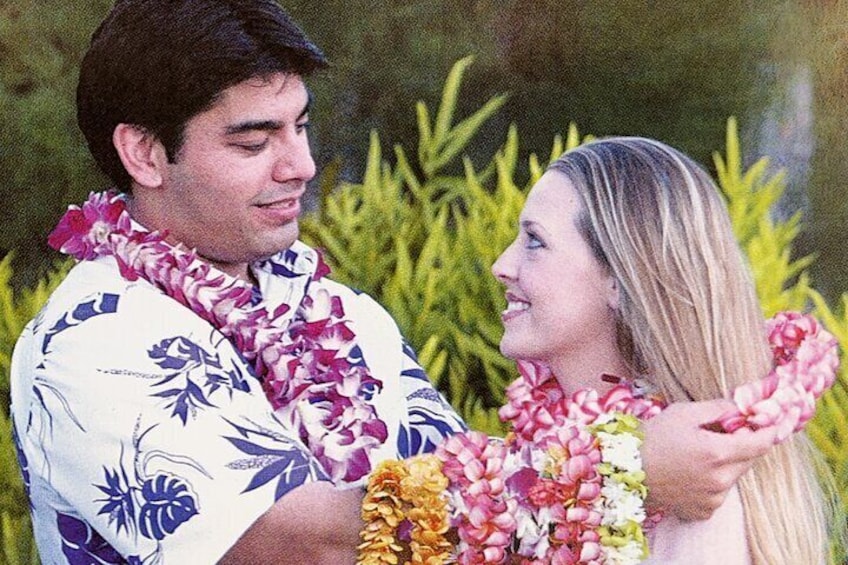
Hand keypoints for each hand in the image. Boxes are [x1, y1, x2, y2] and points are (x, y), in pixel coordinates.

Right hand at [640, 399, 776, 520]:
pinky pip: (719, 493)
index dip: (768, 431)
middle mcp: (720, 480)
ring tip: (696, 455)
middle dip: (740, 445)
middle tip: (718, 434)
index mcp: (717, 453)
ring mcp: (712, 499)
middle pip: (748, 460)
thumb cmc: (652, 438)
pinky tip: (690, 473)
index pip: (761, 443)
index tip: (770, 423)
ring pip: (733, 477)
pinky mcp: (703, 511)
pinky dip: (712, 482)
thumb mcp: (683, 412)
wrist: (625, 470)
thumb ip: (719, 408)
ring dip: (725, 464)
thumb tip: (744, 408)